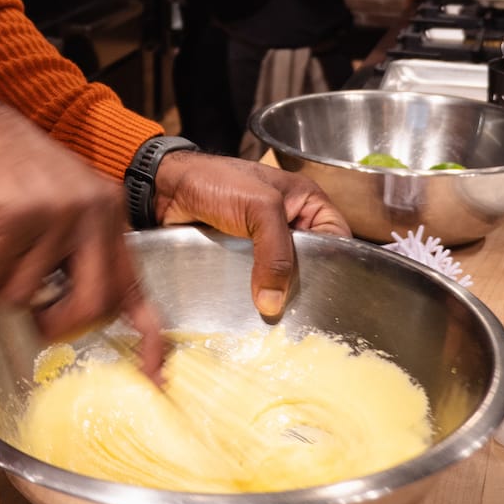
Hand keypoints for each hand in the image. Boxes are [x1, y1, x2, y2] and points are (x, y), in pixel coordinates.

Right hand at [0, 95, 165, 377]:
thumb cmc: (10, 163)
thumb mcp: (63, 198)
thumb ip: (77, 248)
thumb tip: (75, 310)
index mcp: (108, 211)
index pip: (134, 285)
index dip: (146, 336)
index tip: (150, 374)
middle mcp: (91, 212)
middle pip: (89, 306)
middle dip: (54, 325)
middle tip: (32, 319)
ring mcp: (55, 214)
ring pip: (26, 294)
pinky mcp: (16, 217)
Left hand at [152, 151, 349, 317]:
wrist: (165, 188)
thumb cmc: (216, 182)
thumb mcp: (259, 207)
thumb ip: (275, 252)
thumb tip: (274, 304)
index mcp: (306, 202)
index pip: (338, 239)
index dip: (338, 265)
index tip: (333, 295)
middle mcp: (291, 223)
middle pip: (312, 264)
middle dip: (307, 287)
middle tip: (303, 314)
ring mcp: (264, 243)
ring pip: (284, 278)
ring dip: (280, 296)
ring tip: (280, 322)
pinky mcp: (242, 260)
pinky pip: (259, 283)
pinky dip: (257, 296)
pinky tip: (258, 315)